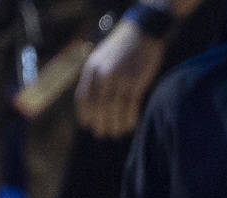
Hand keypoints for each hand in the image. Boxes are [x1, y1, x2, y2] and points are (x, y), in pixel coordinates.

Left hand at [75, 19, 165, 138]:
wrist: (142, 34)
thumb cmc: (123, 48)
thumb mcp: (103, 58)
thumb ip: (97, 76)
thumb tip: (94, 98)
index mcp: (92, 69)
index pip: (84, 96)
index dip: (85, 112)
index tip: (87, 125)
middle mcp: (103, 74)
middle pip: (98, 105)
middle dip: (100, 121)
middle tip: (102, 134)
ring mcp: (120, 78)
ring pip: (114, 108)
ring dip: (115, 123)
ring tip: (116, 133)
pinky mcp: (136, 82)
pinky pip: (131, 105)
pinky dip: (130, 117)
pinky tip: (130, 126)